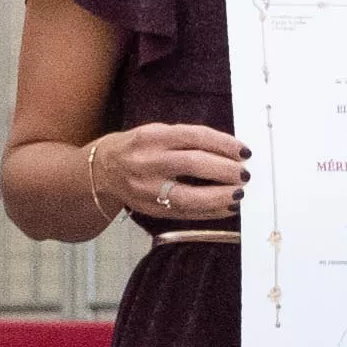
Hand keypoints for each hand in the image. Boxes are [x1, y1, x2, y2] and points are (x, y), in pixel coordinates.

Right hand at [83, 122, 246, 223]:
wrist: (102, 169)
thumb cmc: (139, 148)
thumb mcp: (158, 132)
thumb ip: (189, 140)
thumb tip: (232, 152)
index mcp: (152, 137)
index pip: (194, 137)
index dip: (223, 144)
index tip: (244, 151)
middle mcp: (147, 162)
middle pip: (193, 165)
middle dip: (225, 170)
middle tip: (245, 174)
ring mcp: (146, 189)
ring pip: (189, 196)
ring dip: (220, 196)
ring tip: (239, 194)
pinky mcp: (149, 209)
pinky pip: (185, 214)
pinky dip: (210, 212)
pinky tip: (226, 208)